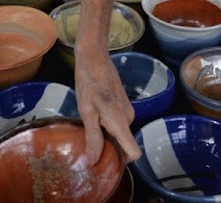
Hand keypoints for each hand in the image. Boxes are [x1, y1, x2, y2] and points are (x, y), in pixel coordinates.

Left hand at [74, 48, 140, 163]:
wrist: (94, 58)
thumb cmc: (89, 83)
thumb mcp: (87, 112)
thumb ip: (93, 138)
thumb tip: (93, 162)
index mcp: (121, 122)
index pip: (134, 152)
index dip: (121, 161)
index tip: (105, 161)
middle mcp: (129, 118)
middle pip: (124, 143)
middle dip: (109, 146)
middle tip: (89, 143)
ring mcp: (128, 110)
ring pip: (120, 132)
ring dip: (106, 134)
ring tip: (88, 125)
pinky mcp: (124, 104)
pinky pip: (118, 122)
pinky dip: (107, 124)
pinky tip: (93, 114)